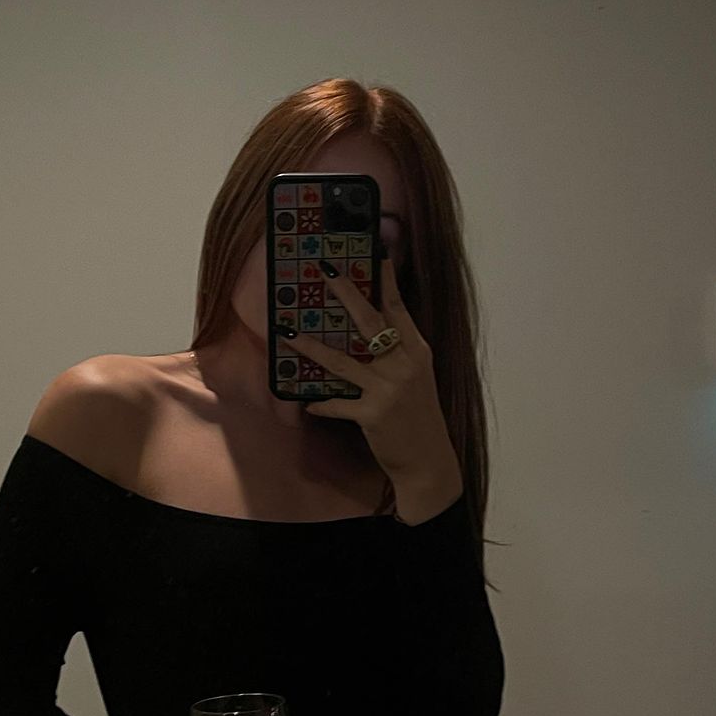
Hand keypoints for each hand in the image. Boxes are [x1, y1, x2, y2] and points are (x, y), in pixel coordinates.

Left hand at [290, 254, 456, 483]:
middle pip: (371, 322)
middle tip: (326, 272)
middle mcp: (404, 364)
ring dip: (311, 346)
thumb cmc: (419, 417)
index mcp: (417, 351)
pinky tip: (307, 402)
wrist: (429, 460)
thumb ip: (398, 354)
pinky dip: (321, 404)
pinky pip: (337, 404)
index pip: (399, 309)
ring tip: (286, 333)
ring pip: (342, 360)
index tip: (376, 254)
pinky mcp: (372, 413)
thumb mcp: (417, 379)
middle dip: (347, 294)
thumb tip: (369, 333)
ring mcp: (388, 388)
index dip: (386, 281)